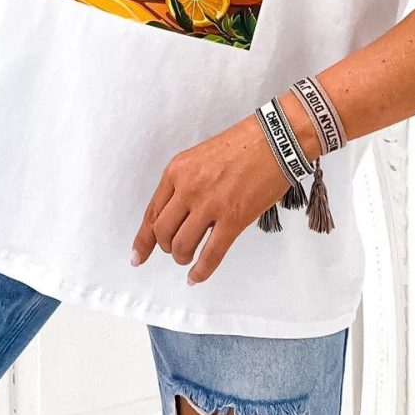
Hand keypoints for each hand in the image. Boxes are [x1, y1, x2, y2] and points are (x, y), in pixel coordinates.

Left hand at [130, 114, 290, 284]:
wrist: (276, 138)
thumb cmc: (243, 144)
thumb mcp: (201, 157)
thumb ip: (185, 183)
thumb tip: (177, 216)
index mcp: (177, 170)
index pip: (152, 212)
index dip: (143, 240)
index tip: (137, 256)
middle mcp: (188, 187)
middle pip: (162, 232)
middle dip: (167, 247)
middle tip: (177, 250)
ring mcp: (210, 204)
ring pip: (182, 246)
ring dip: (183, 257)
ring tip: (190, 257)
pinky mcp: (233, 219)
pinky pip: (210, 254)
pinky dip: (201, 271)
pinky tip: (197, 277)